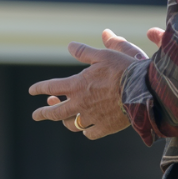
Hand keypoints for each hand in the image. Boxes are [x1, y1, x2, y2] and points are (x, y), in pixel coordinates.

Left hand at [27, 29, 144, 139]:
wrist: (145, 91)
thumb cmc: (124, 70)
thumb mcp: (103, 55)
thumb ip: (84, 52)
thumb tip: (69, 45)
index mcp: (77, 85)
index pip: (51, 86)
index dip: (40, 88)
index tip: (32, 90)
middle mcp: (80, 103)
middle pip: (55, 112)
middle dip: (43, 113)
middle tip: (36, 115)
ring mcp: (92, 117)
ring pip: (72, 124)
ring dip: (64, 121)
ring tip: (62, 119)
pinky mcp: (106, 127)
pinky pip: (90, 133)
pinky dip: (86, 131)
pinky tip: (85, 129)